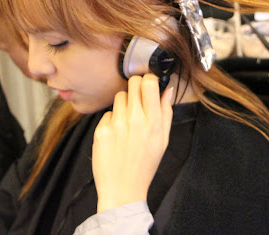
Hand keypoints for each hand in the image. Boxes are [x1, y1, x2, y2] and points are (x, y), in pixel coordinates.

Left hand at [92, 74, 173, 212]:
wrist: (123, 190)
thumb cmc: (145, 165)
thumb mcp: (163, 141)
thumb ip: (166, 112)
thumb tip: (167, 89)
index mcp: (153, 122)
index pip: (148, 83)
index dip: (148, 80)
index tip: (148, 86)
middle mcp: (134, 120)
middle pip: (132, 83)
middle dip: (136, 87)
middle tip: (137, 100)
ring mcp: (116, 124)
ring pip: (119, 96)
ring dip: (124, 104)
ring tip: (126, 122)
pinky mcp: (101, 131)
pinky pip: (107, 113)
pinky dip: (112, 120)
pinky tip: (116, 135)